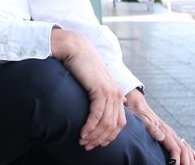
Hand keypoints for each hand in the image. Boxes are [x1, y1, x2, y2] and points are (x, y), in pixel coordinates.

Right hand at [51, 29, 126, 150]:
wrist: (75, 48)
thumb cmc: (81, 64)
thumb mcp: (95, 81)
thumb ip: (103, 94)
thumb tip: (113, 105)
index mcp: (117, 93)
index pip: (119, 123)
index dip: (109, 136)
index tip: (95, 143)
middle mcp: (117, 94)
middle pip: (114, 126)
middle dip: (101, 139)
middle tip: (87, 146)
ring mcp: (110, 91)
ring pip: (106, 122)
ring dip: (94, 135)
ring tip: (83, 141)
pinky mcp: (100, 90)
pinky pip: (97, 114)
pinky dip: (90, 126)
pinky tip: (83, 132)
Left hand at [125, 89, 194, 164]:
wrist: (138, 105)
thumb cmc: (139, 113)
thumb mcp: (142, 120)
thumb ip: (151, 128)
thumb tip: (161, 137)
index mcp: (165, 131)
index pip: (175, 149)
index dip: (177, 159)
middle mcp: (171, 133)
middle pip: (184, 150)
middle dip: (186, 162)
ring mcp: (172, 133)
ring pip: (186, 148)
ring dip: (190, 159)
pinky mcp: (170, 134)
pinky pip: (184, 144)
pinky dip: (191, 152)